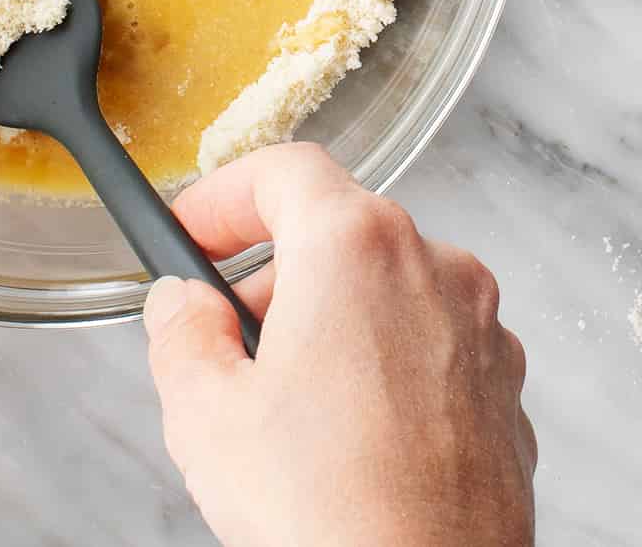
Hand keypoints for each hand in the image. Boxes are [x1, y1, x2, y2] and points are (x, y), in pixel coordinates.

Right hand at [144, 144, 534, 546]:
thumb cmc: (334, 516)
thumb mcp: (205, 412)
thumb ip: (179, 332)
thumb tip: (181, 306)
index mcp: (355, 248)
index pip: (283, 170)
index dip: (224, 194)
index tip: (192, 228)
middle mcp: (431, 268)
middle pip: (334, 228)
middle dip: (271, 271)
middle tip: (226, 333)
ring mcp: (479, 328)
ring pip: (383, 286)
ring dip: (327, 318)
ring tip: (283, 400)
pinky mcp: (504, 388)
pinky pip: (428, 342)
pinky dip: (381, 360)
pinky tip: (345, 432)